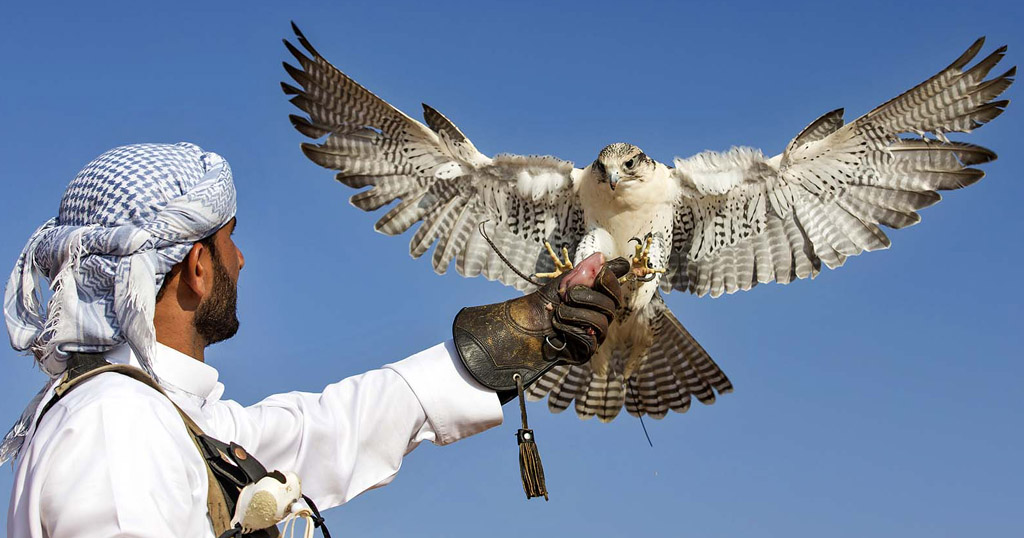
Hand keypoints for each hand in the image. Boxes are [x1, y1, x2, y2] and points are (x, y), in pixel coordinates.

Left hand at [452, 254, 629, 395]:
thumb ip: (584, 270)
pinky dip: (570, 329)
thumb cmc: (546, 301)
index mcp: (600, 297)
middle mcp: (603, 315)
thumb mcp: (564, 281)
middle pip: (611, 304)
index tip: (598, 274)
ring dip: (575, 314)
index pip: (615, 288)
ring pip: (601, 322)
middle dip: (586, 296)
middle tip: (566, 295)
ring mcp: (597, 334)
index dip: (610, 280)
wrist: (526, 324)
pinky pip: (589, 340)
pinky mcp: (588, 350)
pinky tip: (557, 326)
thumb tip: (601, 257)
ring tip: (558, 312)